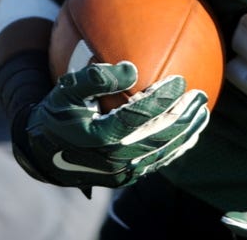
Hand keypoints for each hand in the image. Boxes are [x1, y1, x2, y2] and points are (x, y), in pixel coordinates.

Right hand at [14, 60, 208, 188]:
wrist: (43, 153)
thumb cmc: (57, 114)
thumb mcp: (67, 91)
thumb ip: (95, 77)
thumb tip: (132, 68)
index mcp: (100, 135)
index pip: (139, 116)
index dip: (162, 99)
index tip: (180, 80)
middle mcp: (114, 157)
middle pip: (158, 136)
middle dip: (183, 116)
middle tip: (200, 95)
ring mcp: (121, 171)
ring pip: (162, 152)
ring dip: (186, 132)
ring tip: (203, 112)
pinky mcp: (125, 178)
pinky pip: (156, 163)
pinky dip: (176, 149)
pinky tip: (189, 135)